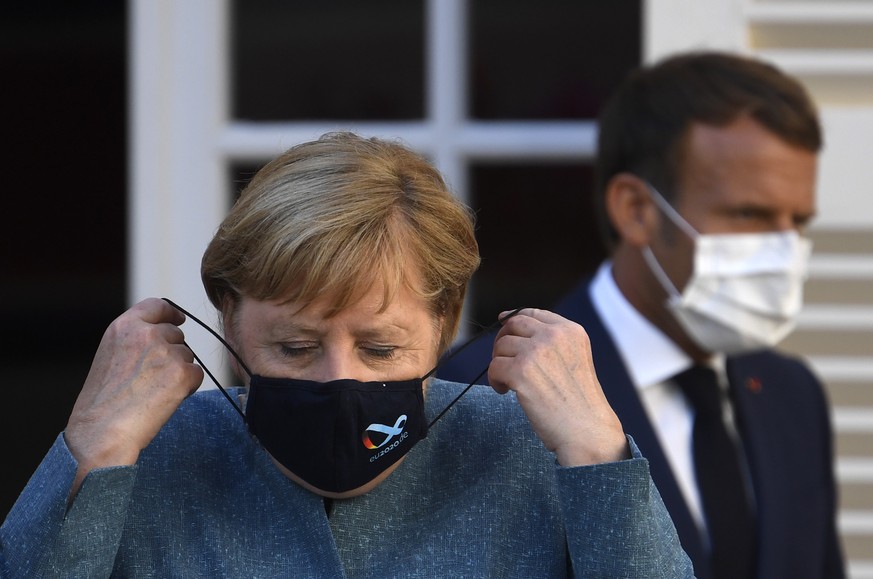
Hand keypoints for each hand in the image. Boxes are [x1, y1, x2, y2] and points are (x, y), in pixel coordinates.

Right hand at [65, 298, 203, 493]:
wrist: (101, 433)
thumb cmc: (102, 403)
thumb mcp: (110, 356)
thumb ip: (134, 340)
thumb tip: (165, 333)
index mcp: (124, 326)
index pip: (157, 305)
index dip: (170, 313)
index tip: (178, 319)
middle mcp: (146, 334)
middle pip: (176, 335)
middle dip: (171, 353)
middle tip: (150, 380)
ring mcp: (166, 352)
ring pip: (187, 356)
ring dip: (177, 372)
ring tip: (152, 393)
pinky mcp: (182, 373)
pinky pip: (196, 374)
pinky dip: (187, 388)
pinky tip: (164, 400)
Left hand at [488, 308, 628, 466]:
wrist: (587, 431)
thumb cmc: (579, 403)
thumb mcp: (575, 360)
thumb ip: (552, 343)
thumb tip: (513, 327)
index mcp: (571, 331)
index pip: (533, 313)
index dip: (513, 316)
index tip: (502, 321)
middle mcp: (554, 335)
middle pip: (513, 325)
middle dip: (502, 341)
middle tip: (503, 362)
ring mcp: (537, 351)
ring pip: (501, 346)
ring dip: (499, 364)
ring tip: (508, 383)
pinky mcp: (521, 371)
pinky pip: (494, 367)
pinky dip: (495, 380)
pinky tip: (505, 391)